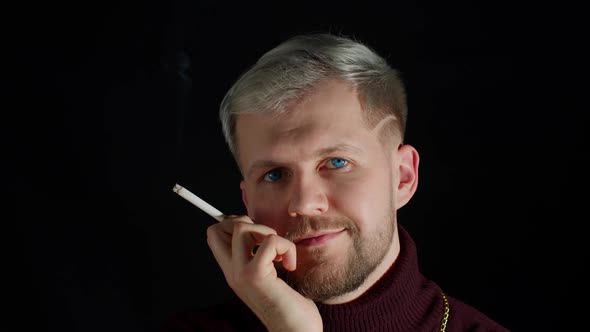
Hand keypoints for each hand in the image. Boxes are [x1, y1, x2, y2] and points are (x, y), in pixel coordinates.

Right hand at [207, 215, 322, 331]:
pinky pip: (270, 241)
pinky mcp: (257, 275)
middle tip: (266, 241)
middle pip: (220, 228)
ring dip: (268, 233)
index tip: (256, 233)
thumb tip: (261, 230)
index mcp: (233, 271)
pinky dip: (286, 247)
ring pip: (243, 228)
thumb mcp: (269, 276)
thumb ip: (260, 256)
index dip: (232, 223)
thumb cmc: (290, 306)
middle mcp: (232, 272)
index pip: (214, 235)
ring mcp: (242, 274)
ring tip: (280, 255)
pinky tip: (289, 266)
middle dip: (246, 222)